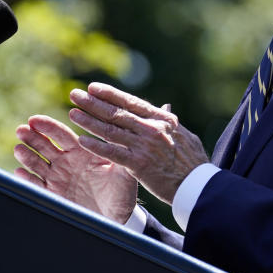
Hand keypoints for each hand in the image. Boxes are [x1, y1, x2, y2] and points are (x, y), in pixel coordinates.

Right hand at [13, 114, 137, 223]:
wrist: (116, 218)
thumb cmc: (122, 193)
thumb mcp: (124, 174)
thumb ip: (121, 157)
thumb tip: (123, 139)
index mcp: (82, 152)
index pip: (62, 135)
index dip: (49, 127)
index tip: (35, 120)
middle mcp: (67, 162)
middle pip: (45, 145)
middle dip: (32, 137)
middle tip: (21, 129)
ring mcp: (58, 177)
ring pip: (37, 163)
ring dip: (27, 155)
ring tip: (18, 148)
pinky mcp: (53, 194)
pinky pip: (36, 185)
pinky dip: (27, 179)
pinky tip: (19, 172)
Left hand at [68, 83, 208, 204]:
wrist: (199, 185)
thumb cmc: (192, 161)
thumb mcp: (183, 135)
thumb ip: (169, 121)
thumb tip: (165, 107)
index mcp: (162, 119)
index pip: (131, 102)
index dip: (110, 94)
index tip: (93, 87)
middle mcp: (152, 128)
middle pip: (117, 113)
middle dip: (93, 103)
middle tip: (75, 94)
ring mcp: (145, 146)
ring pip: (111, 130)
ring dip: (89, 121)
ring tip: (73, 113)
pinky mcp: (139, 164)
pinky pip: (113, 153)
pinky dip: (96, 146)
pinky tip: (82, 141)